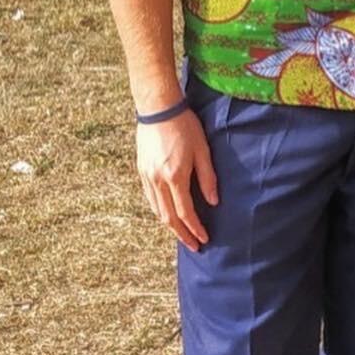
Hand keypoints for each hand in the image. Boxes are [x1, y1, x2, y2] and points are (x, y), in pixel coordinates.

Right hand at [136, 109, 217, 250]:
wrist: (159, 109)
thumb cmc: (185, 126)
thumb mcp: (203, 150)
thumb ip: (208, 178)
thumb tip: (213, 202)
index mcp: (175, 176)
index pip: (185, 212)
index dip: (195, 228)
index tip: (204, 239)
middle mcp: (157, 180)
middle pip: (168, 217)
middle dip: (182, 234)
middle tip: (194, 246)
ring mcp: (147, 176)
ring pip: (156, 210)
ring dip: (170, 225)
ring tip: (182, 234)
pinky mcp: (141, 170)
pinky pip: (150, 198)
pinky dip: (159, 211)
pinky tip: (167, 214)